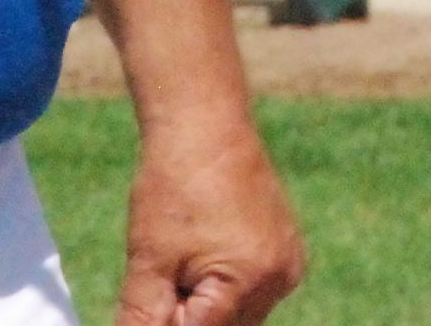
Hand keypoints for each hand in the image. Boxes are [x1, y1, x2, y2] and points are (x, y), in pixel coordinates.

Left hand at [117, 112, 305, 325]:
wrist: (204, 125)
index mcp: (249, 282)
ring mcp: (289, 267)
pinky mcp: (288, 253)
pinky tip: (203, 249)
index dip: (167, 321)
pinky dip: (225, 288)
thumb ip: (142, 318)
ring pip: (240, 316)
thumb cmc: (174, 185)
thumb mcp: (148, 259)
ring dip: (207, 305)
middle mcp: (279, 280)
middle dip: (189, 315)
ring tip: (183, 255)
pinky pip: (253, 292)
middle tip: (165, 272)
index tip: (153, 292)